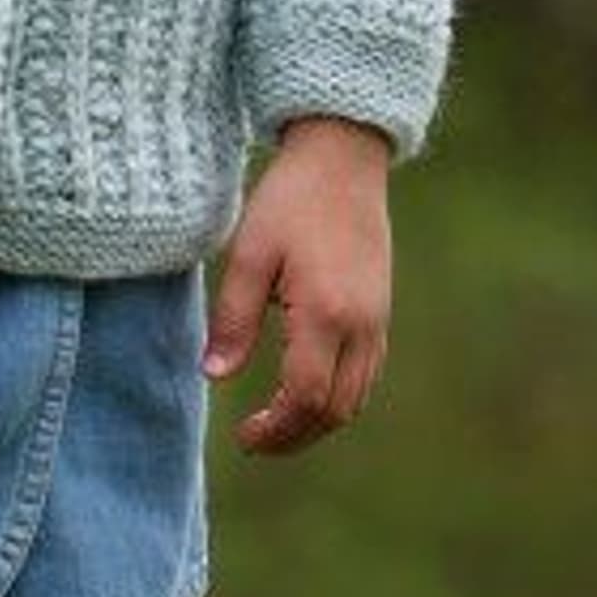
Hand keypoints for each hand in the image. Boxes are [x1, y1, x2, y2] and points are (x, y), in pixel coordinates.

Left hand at [202, 116, 394, 455]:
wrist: (344, 157)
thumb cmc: (290, 199)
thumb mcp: (248, 254)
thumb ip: (233, 319)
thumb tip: (214, 375)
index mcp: (326, 312)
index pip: (306, 397)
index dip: (275, 429)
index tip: (244, 436)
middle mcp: (361, 324)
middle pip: (337, 410)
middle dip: (296, 436)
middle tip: (256, 439)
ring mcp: (378, 319)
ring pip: (357, 397)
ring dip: (318, 421)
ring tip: (277, 422)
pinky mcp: (381, 310)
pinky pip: (366, 373)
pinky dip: (337, 395)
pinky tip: (304, 389)